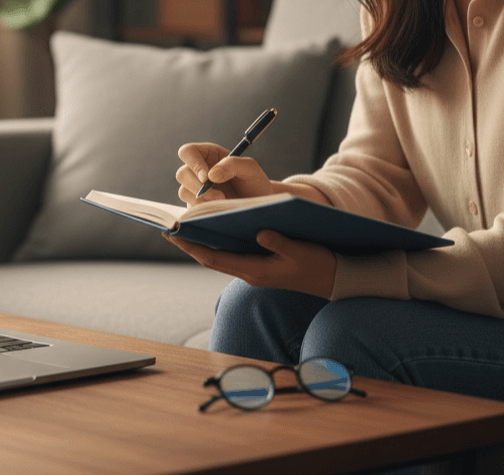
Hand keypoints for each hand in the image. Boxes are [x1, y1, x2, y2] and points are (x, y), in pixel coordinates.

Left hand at [165, 230, 336, 298]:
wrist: (333, 278)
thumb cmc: (317, 265)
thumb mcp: (299, 252)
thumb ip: (279, 243)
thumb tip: (260, 232)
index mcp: (254, 271)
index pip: (213, 258)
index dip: (191, 245)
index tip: (173, 233)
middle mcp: (249, 271)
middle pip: (211, 256)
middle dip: (190, 242)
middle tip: (170, 226)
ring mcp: (254, 269)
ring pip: (220, 255)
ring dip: (203, 242)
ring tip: (185, 225)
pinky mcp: (260, 265)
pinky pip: (232, 253)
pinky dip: (219, 242)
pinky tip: (213, 228)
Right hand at [176, 142, 275, 205]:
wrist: (259, 205)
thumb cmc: (255, 183)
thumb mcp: (250, 168)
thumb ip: (231, 164)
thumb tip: (210, 175)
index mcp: (208, 155)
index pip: (188, 152)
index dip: (193, 163)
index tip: (207, 178)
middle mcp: (198, 170)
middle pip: (182, 174)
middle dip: (198, 187)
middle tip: (220, 195)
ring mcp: (196, 189)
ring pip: (183, 191)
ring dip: (202, 199)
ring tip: (223, 202)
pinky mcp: (196, 206)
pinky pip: (189, 208)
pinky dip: (202, 210)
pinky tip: (217, 210)